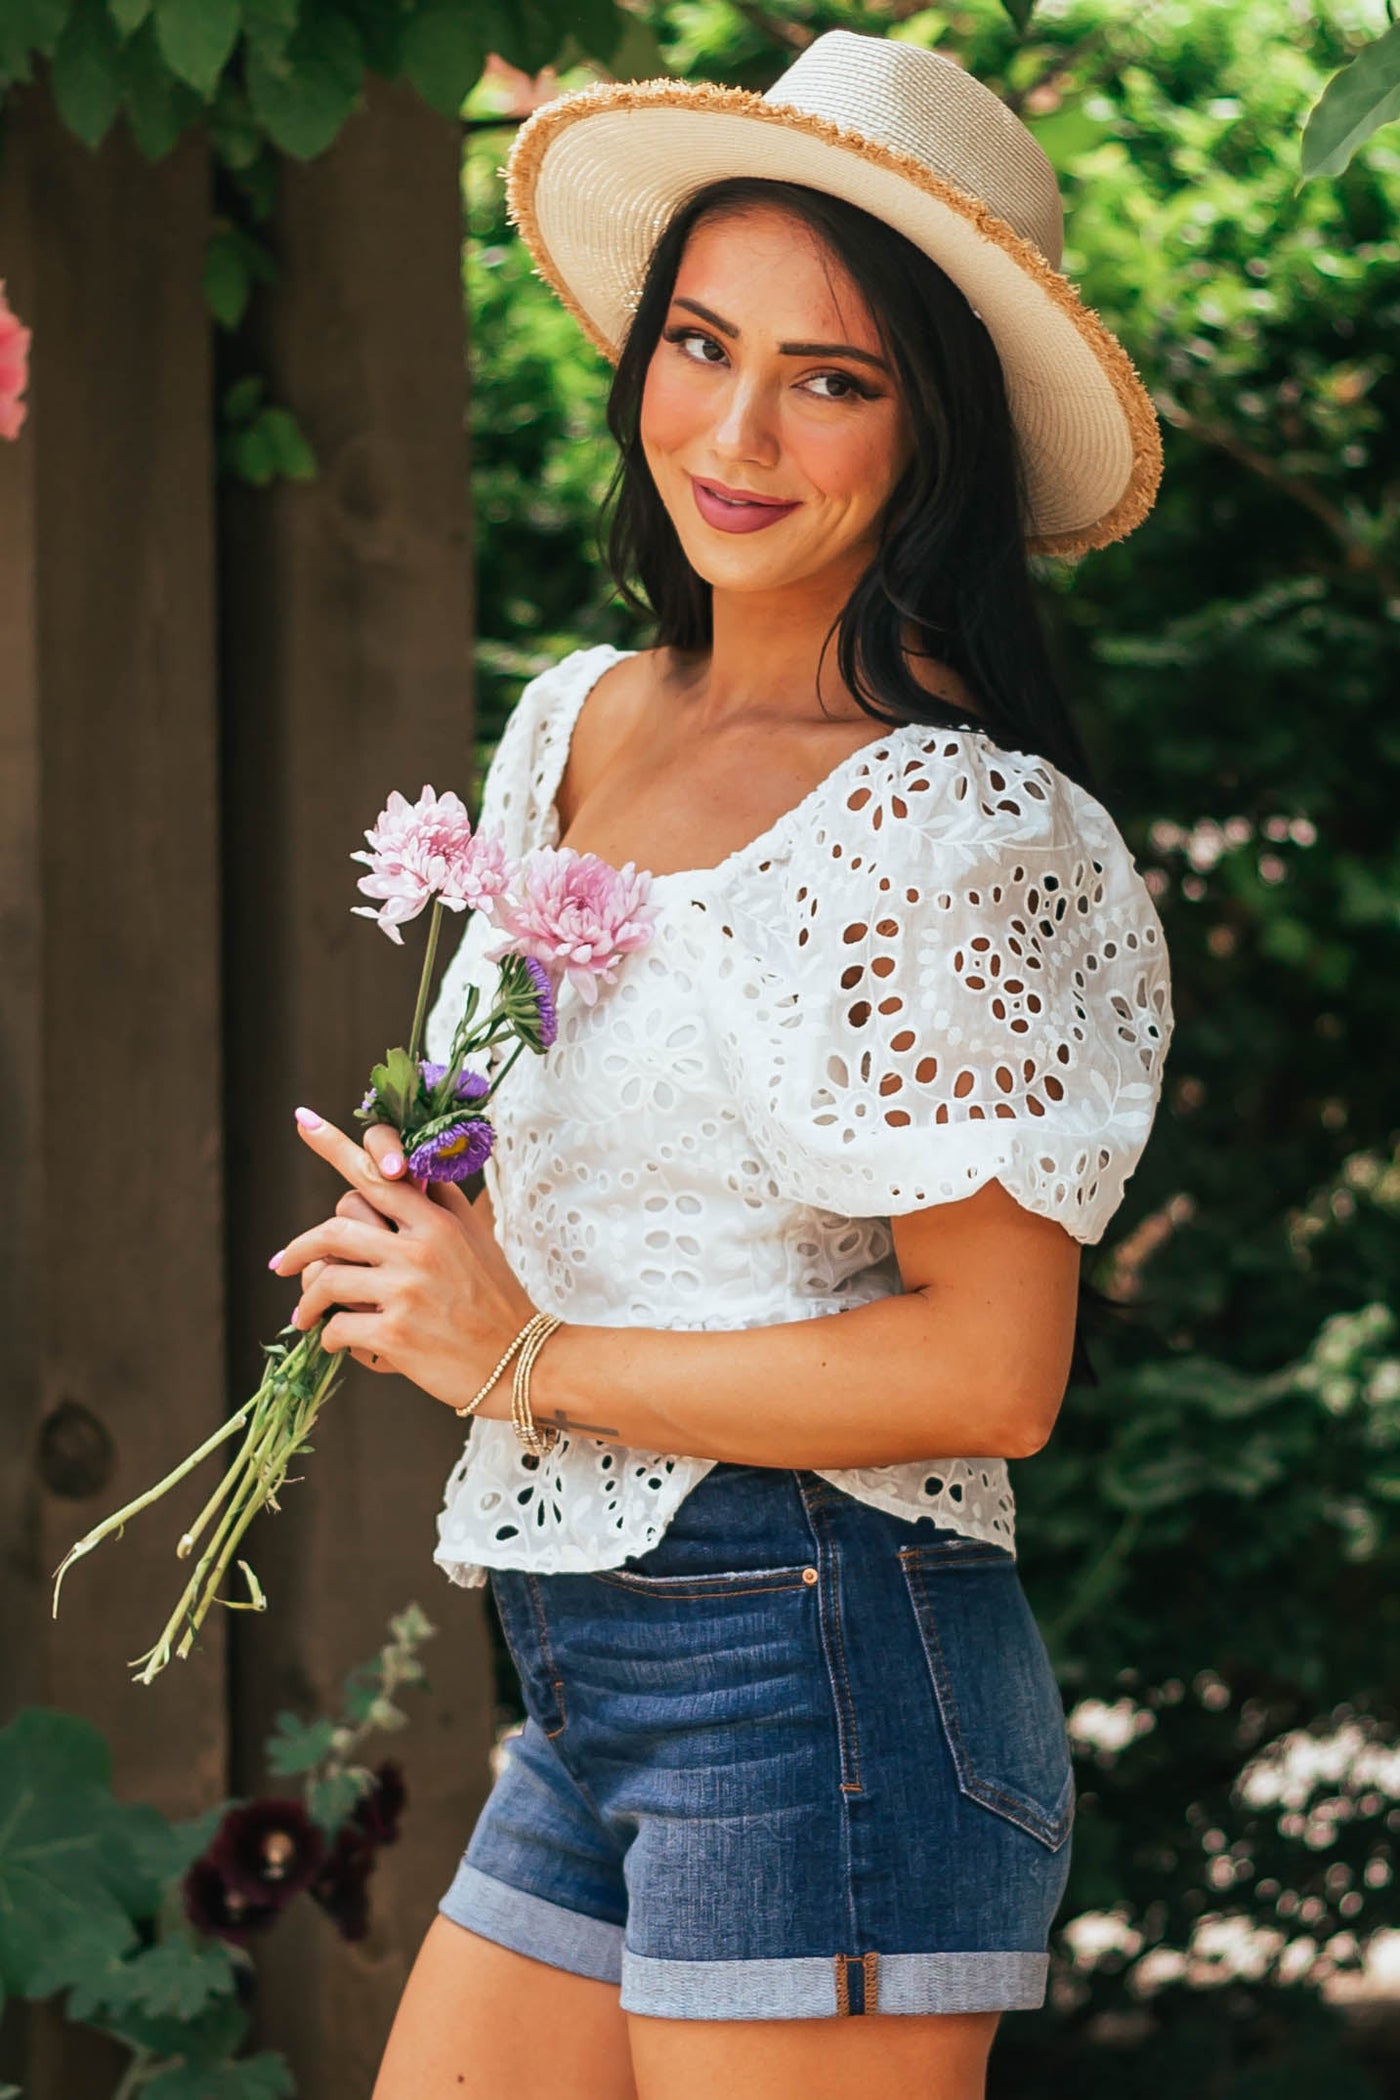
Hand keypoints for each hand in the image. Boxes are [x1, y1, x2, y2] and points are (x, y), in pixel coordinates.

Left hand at [270, 1108, 536, 1412]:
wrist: (521, 1361)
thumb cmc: (496, 1300)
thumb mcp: (477, 1239)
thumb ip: (440, 1204)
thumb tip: (406, 1173)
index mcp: (437, 1221)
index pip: (377, 1173)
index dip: (334, 1145)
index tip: (302, 1121)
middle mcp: (420, 1248)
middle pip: (335, 1229)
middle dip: (299, 1249)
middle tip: (281, 1264)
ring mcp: (406, 1291)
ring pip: (327, 1279)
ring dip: (307, 1301)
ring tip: (305, 1316)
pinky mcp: (396, 1335)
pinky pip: (339, 1327)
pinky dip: (329, 1337)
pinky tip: (336, 1343)